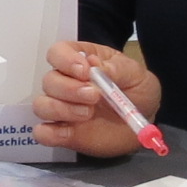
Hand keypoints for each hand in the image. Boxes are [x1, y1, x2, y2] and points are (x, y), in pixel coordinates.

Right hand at [31, 40, 161, 155]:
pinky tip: (68, 133)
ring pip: (41, 105)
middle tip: (94, 97)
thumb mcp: (136, 74)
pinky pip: (42, 133)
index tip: (85, 71)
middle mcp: (66, 83)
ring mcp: (62, 108)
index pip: (58, 52)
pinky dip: (49, 133)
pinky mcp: (63, 133)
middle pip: (49, 80)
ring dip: (60, 109)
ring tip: (88, 114)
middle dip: (68, 88)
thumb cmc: (138, 90)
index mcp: (81, 61)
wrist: (145, 119)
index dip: (65, 60)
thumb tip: (94, 65)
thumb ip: (117, 69)